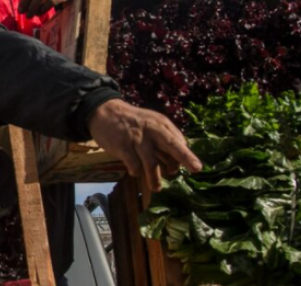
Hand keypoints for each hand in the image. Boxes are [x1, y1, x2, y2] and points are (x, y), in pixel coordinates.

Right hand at [87, 99, 202, 191]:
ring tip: (156, 188)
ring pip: (151, 162)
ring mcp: (136, 138)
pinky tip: (135, 172)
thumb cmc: (132, 122)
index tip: (184, 167)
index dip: (183, 156)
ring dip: (155, 178)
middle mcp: (151, 129)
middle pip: (171, 144)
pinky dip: (136, 171)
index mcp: (161, 123)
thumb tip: (175, 164)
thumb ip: (163, 141)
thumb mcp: (150, 124)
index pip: (178, 141)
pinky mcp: (122, 145)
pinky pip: (133, 165)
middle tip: (196, 168)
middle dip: (185, 156)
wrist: (104, 111)